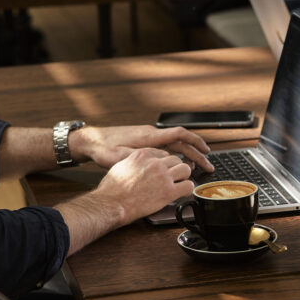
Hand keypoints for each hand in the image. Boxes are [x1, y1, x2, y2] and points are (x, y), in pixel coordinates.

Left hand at [74, 125, 212, 172]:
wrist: (90, 141)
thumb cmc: (103, 148)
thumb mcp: (120, 156)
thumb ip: (142, 158)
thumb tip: (161, 161)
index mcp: (148, 136)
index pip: (178, 134)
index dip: (195, 142)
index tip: (206, 151)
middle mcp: (151, 134)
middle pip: (181, 141)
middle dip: (197, 153)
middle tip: (208, 164)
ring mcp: (147, 136)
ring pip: (174, 144)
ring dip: (188, 153)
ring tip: (198, 164)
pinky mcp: (143, 140)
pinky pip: (166, 145)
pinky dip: (177, 152)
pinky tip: (178, 161)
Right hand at [93, 147, 194, 222]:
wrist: (111, 204)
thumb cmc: (111, 189)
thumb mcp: (120, 166)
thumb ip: (134, 162)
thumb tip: (138, 164)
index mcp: (142, 155)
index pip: (163, 153)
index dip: (164, 164)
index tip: (164, 170)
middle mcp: (155, 163)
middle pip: (176, 160)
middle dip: (175, 169)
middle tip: (173, 178)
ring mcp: (163, 176)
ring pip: (186, 169)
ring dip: (183, 177)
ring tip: (178, 184)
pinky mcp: (168, 191)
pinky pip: (188, 185)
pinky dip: (187, 189)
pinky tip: (182, 193)